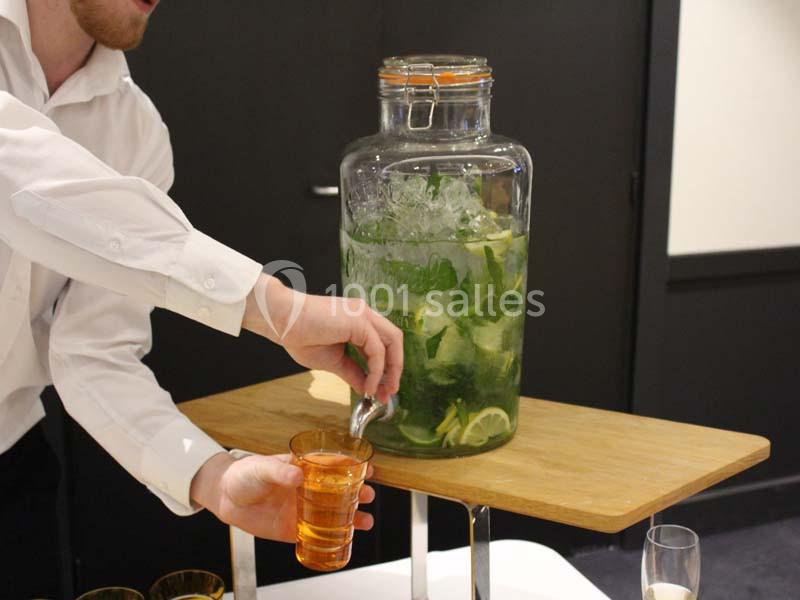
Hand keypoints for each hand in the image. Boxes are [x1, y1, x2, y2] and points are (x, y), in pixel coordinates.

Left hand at [190, 452, 375, 542]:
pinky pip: (318, 535)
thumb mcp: (262, 467)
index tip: (367, 468)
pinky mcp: (294, 529)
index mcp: (304, 469)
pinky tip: (344, 540)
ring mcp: (303, 509)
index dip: (352, 467)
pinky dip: (332, 538)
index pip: (334, 466)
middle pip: (340, 491)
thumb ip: (280, 470)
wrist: (226, 498)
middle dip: (358, 493)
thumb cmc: (245, 474)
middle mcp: (308, 489)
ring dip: (352, 517)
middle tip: (368, 495)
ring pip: (334, 514)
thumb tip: (297, 475)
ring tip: (365, 521)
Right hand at [243, 274, 402, 402]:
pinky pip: (377, 350)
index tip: (383, 390)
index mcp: (358, 321)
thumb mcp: (333, 360)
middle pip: (394, 340)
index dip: (386, 368)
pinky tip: (368, 385)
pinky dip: (376, 370)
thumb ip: (352, 372)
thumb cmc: (299, 335)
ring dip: (392, 369)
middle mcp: (364, 314)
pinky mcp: (359, 321)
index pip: (383, 343)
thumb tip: (366, 387)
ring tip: (383, 391)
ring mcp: (363, 315)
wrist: (281, 321)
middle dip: (396, 368)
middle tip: (390, 392)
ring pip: (392, 341)